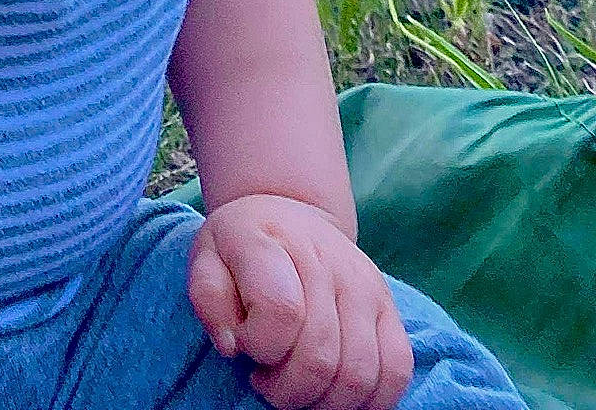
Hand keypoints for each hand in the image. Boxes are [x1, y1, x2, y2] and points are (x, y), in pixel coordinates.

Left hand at [187, 195, 414, 409]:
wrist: (289, 213)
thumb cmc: (241, 248)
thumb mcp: (207, 258)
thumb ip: (209, 298)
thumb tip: (232, 345)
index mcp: (270, 242)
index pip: (281, 310)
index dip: (259, 346)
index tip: (243, 347)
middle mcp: (325, 260)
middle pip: (320, 356)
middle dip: (287, 390)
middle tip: (267, 382)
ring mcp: (364, 284)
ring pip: (358, 374)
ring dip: (323, 402)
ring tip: (298, 386)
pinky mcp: (389, 307)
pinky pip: (396, 371)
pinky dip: (369, 400)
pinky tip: (334, 392)